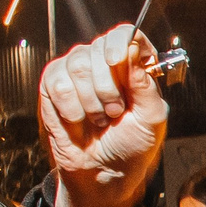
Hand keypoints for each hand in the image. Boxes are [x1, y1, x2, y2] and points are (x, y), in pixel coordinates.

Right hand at [41, 24, 168, 206]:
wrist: (102, 172)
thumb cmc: (131, 147)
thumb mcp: (152, 119)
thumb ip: (146, 85)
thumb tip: (134, 50)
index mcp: (132, 66)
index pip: (125, 34)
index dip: (121, 41)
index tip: (118, 61)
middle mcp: (103, 63)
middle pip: (99, 49)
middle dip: (108, 87)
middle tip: (115, 111)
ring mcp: (77, 71)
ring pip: (78, 64)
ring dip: (90, 100)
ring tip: (99, 119)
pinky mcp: (53, 84)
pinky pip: (57, 81)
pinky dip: (70, 106)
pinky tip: (78, 119)